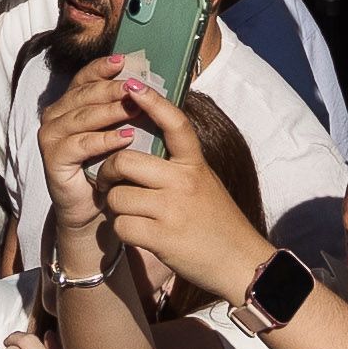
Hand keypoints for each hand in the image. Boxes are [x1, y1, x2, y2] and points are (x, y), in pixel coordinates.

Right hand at [36, 55, 136, 235]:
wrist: (94, 206)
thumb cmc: (108, 165)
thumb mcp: (117, 130)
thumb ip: (125, 107)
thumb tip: (148, 82)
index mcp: (68, 104)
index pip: (84, 78)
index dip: (102, 67)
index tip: (124, 60)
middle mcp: (55, 116)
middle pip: (84, 95)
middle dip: (111, 88)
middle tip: (136, 86)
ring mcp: (51, 137)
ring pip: (82, 116)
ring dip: (110, 111)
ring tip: (135, 108)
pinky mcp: (54, 159)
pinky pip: (81, 144)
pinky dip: (104, 140)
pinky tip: (125, 138)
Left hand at [101, 82, 276, 298]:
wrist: (240, 263)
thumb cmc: (218, 222)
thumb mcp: (205, 183)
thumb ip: (178, 166)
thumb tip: (139, 149)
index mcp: (195, 164)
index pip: (175, 123)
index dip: (153, 102)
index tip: (132, 86)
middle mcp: (184, 182)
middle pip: (124, 162)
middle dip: (107, 172)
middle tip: (107, 182)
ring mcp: (172, 209)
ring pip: (117, 197)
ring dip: (114, 207)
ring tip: (128, 213)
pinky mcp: (161, 237)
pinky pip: (121, 226)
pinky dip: (122, 231)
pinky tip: (136, 233)